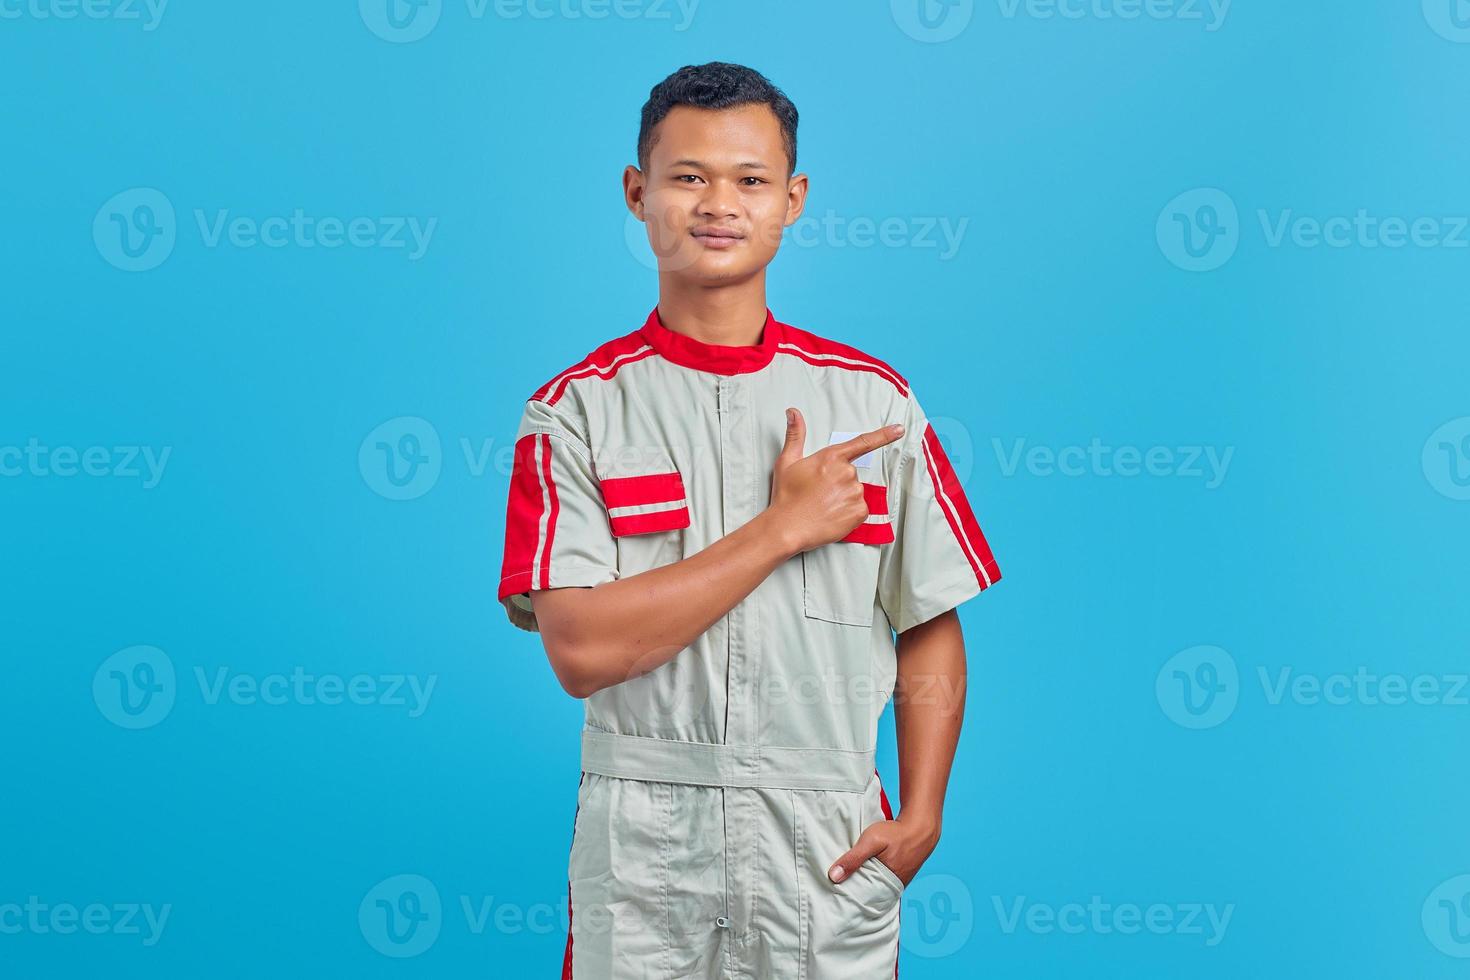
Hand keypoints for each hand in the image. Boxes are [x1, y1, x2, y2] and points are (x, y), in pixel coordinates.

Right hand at [767, 407, 903, 555]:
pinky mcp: (859, 511)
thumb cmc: (786, 495)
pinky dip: (848, 512)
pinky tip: (832, 515)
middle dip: (838, 482)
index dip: (884, 435)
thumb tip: (793, 412)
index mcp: (832, 457)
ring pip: (855, 491)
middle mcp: (847, 472)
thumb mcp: (787, 461)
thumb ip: (795, 434)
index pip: (863, 442)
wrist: (787, 527)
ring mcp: (855, 492)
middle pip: (850, 473)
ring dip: (843, 497)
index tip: (900, 429)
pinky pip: (859, 508)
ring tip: (822, 506)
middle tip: (818, 493)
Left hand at [827, 815, 939, 888]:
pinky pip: (884, 880)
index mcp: (885, 884)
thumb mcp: (871, 841)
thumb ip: (853, 858)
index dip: (849, 897)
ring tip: (849, 880)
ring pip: (877, 886)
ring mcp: (899, 881)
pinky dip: (875, 877)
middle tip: (838, 889)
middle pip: (869, 894)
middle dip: (856, 891)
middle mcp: (893, 887)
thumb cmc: (896, 833)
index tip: (835, 896)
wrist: (921, 826)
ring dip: (865, 883)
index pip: (862, 898)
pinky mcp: (901, 874)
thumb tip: (833, 877)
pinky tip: (866, 871)